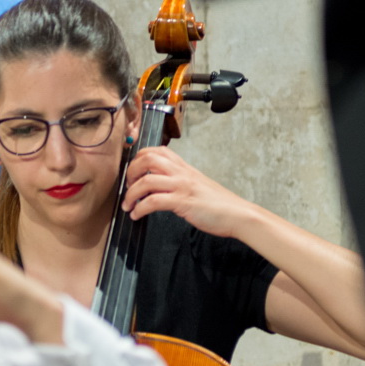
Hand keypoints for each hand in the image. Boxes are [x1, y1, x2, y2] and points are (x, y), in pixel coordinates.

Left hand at [122, 147, 247, 237]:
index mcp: (183, 167)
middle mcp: (181, 172)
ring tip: (128, 206)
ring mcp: (181, 186)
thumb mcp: (196, 185)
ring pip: (146, 180)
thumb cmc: (218, 203)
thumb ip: (178, 181)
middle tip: (127, 188)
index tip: (132, 173)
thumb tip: (159, 187)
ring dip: (130, 194)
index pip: (156, 150)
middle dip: (130, 173)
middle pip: (146, 159)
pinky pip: (153, 201)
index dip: (138, 159)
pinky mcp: (182, 202)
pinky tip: (137, 215)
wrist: (237, 214)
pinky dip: (140, 209)